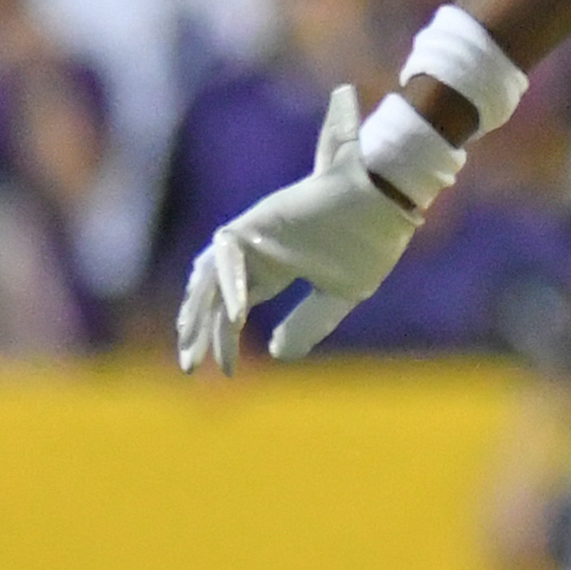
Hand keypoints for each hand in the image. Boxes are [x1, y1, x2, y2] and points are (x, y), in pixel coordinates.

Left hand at [174, 86, 432, 369]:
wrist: (384, 196)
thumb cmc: (369, 240)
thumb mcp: (341, 294)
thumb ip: (308, 323)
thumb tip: (275, 354)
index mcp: (277, 266)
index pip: (235, 305)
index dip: (225, 338)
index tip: (225, 373)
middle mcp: (256, 252)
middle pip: (212, 294)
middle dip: (198, 329)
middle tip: (187, 366)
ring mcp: (251, 236)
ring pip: (208, 277)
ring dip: (197, 310)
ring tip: (190, 343)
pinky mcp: (253, 222)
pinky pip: (227, 256)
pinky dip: (228, 286)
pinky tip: (235, 317)